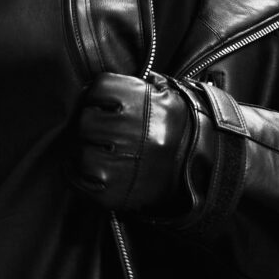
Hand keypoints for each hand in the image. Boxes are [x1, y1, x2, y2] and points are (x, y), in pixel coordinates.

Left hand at [72, 72, 192, 211]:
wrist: (200, 170)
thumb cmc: (176, 129)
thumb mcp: (167, 96)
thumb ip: (135, 85)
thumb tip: (97, 86)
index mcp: (145, 103)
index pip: (99, 88)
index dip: (96, 95)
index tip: (100, 103)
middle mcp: (132, 133)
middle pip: (86, 121)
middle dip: (89, 124)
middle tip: (96, 130)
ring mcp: (122, 165)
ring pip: (81, 151)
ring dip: (83, 150)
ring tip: (94, 149)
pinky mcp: (115, 193)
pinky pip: (80, 181)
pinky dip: (77, 174)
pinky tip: (85, 168)